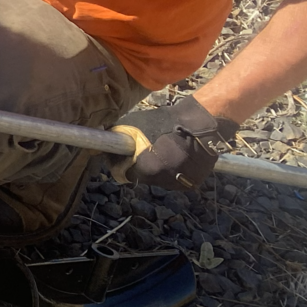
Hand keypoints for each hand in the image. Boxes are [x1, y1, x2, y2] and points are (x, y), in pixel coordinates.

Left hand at [108, 95, 238, 190]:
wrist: (202, 124)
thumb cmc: (166, 122)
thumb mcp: (136, 124)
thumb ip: (119, 134)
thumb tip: (104, 135)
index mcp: (147, 170)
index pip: (125, 174)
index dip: (120, 164)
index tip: (120, 156)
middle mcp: (164, 182)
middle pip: (144, 177)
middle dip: (141, 165)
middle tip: (143, 151)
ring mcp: (181, 184)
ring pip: (161, 179)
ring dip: (158, 168)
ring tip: (162, 151)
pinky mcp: (194, 183)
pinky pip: (177, 178)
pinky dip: (174, 170)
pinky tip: (177, 155)